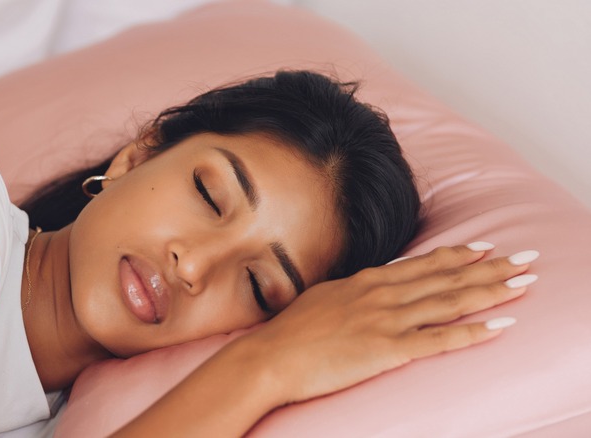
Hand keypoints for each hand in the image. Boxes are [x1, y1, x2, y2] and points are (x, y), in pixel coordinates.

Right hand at [242, 243, 537, 404]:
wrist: (270, 356)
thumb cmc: (290, 332)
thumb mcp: (323, 298)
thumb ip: (351, 292)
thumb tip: (363, 289)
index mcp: (366, 281)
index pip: (422, 264)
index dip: (457, 256)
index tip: (483, 249)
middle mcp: (382, 293)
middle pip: (445, 277)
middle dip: (488, 268)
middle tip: (523, 258)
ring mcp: (386, 319)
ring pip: (449, 301)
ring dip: (491, 291)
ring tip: (524, 283)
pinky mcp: (387, 348)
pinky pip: (439, 339)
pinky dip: (472, 332)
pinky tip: (499, 327)